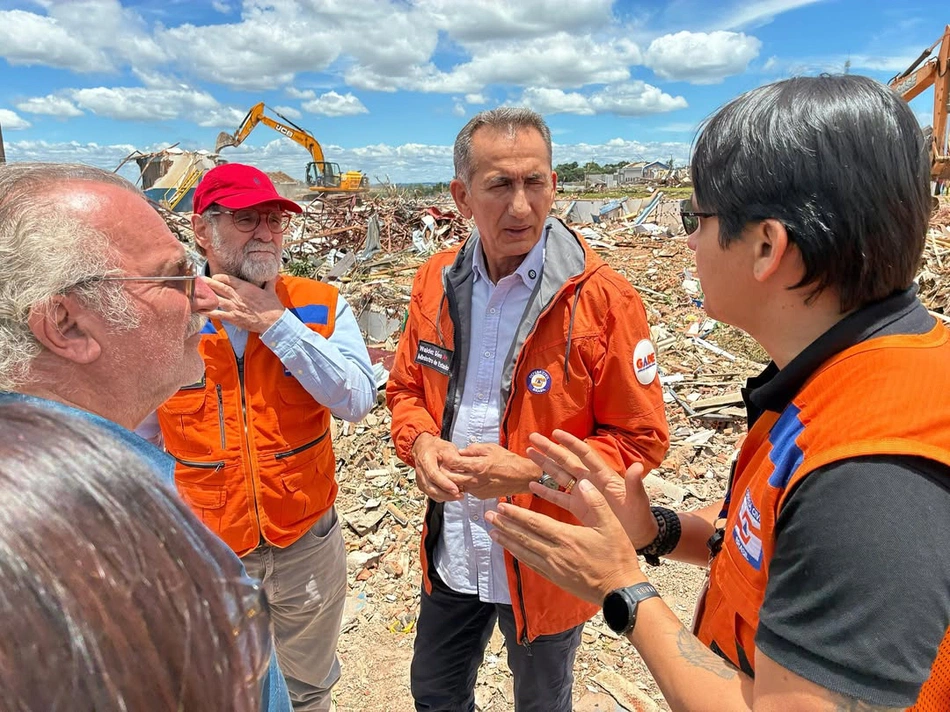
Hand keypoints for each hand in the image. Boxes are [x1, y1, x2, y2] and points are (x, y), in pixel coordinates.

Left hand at [204, 274, 284, 332]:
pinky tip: (200, 310)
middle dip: (208, 283)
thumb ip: (269, 282)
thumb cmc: (273, 307)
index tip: (214, 277)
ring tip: (195, 293)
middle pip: (219, 287)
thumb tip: (273, 275)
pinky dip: (208, 312)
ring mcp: (234, 307)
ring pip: (216, 299)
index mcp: (246, 287)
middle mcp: (238, 296)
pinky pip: (218, 314)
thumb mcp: (271, 291)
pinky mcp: (233, 318)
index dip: (219, 277)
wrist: (274, 322)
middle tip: (199, 280)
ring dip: (205, 296)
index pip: (228, 279)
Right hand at [411, 433, 464, 501]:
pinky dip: (442, 497)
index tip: (455, 489)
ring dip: (445, 497)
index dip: (444, 483)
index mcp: (426, 460)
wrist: (424, 447)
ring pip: (431, 493)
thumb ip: (454, 458)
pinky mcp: (422, 485)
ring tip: (458, 496)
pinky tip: (452, 495)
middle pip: (431, 488)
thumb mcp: (447, 448)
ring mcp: (420, 479)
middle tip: (460, 495)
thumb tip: (462, 468)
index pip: (433, 475)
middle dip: (446, 494)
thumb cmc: (436, 447)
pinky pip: (431, 495)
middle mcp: (420, 471)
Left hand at [442, 442, 539, 499]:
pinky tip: (468, 477)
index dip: (446, 459)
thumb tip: (460, 451)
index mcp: (478, 466)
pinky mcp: (481, 496)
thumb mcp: (491, 448)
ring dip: (454, 479)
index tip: (445, 455)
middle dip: (445, 471)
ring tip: (456, 471)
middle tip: (445, 465)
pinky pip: (467, 490)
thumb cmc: (509, 461)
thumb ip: (474, 449)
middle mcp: (476, 480)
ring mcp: (478, 490)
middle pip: (451, 478)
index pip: (453, 463)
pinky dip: (464, 484)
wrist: (522, 477)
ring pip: (457, 486)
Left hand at [485, 476, 644, 604]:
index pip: (534, 523)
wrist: (620, 590)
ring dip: (507, 541)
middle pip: (524, 536)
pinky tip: (511, 551)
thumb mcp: (612, 525)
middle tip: (487, 516)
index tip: (500, 507)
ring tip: (492, 532)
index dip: (516, 514)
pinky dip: (518, 556)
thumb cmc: (617, 556)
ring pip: (524, 551)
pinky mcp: (555, 578)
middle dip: (504, 525)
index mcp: (567, 537)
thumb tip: (583, 482)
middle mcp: (555, 553)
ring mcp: (553, 567)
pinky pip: (531, 564)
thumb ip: (596, 502)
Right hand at [526, 429, 658, 548]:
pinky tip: (532, 484)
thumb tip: (638, 466)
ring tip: (529, 452)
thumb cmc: (639, 517)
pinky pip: (558, 497)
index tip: (556, 432)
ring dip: (544, 464)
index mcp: (603, 476)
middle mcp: (590, 481)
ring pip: (559, 475)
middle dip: (550, 449)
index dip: (571, 443)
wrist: (637, 537)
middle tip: (533, 436)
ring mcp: (582, 494)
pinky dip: (546, 491)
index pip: (585, 455)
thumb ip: (634, 484)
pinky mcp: (577, 508)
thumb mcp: (637, 500)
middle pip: (566, 461)